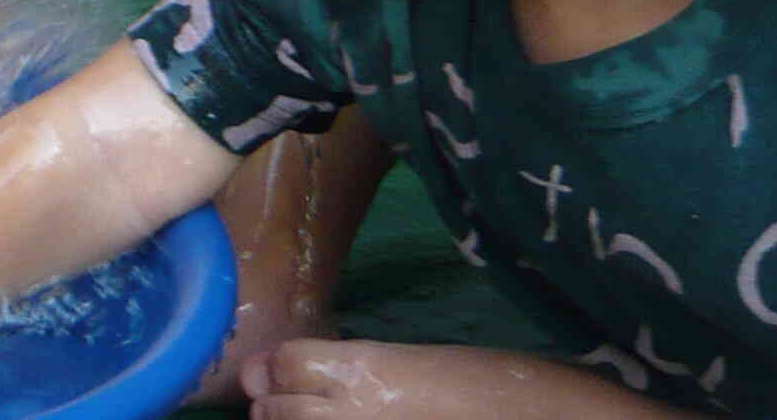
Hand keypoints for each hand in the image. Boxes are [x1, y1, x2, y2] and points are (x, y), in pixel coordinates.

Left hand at [243, 338, 679, 417]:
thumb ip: (364, 366)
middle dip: (279, 406)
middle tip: (296, 407)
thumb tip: (302, 372)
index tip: (281, 373)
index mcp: (368, 368)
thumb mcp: (428, 364)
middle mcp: (353, 413)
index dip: (280, 368)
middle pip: (277, 409)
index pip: (285, 363)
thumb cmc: (500, 390)